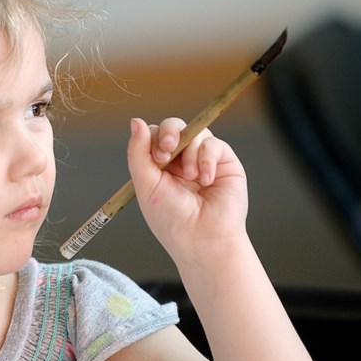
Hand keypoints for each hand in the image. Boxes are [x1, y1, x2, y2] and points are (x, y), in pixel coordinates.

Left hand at [127, 117, 248, 258]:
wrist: (202, 239)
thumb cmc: (171, 219)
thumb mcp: (145, 185)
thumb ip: (138, 152)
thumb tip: (135, 121)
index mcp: (158, 165)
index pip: (152, 135)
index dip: (152, 138)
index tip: (157, 158)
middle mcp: (180, 159)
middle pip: (173, 126)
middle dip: (169, 133)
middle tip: (167, 153)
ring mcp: (202, 159)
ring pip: (195, 132)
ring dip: (189, 153)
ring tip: (190, 177)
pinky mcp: (224, 162)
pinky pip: (214, 144)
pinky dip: (207, 159)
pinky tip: (206, 180)